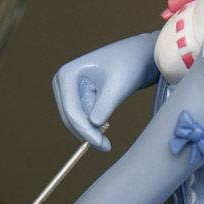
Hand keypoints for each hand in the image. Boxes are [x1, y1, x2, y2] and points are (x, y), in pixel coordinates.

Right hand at [52, 31, 159, 150]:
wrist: (140, 56)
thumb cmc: (130, 64)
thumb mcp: (119, 85)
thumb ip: (105, 105)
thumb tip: (94, 126)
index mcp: (67, 73)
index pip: (71, 109)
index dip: (84, 129)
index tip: (100, 144)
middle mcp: (64, 82)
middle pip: (69, 117)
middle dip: (86, 133)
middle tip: (105, 147)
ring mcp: (70, 90)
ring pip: (75, 120)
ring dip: (90, 133)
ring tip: (107, 143)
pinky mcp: (80, 97)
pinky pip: (83, 118)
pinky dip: (93, 128)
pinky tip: (105, 132)